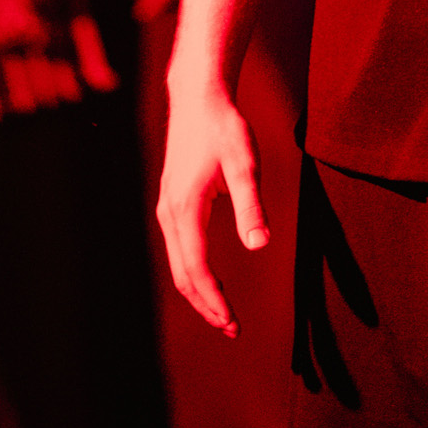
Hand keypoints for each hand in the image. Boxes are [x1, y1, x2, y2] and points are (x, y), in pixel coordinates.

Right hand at [157, 80, 268, 336]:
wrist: (198, 97)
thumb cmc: (224, 128)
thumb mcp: (244, 163)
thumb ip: (252, 204)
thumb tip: (260, 246)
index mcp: (186, 208)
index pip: (197, 268)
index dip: (214, 299)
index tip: (232, 323)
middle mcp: (170, 212)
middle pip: (182, 274)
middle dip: (206, 305)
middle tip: (232, 329)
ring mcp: (167, 207)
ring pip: (178, 263)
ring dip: (199, 291)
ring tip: (224, 312)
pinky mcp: (171, 201)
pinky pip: (178, 248)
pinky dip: (193, 271)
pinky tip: (211, 277)